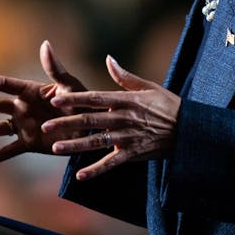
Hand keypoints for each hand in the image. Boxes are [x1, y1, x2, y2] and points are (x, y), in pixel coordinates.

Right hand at [0, 40, 86, 165]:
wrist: (91, 128)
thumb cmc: (82, 102)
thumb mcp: (70, 85)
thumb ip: (55, 68)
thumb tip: (45, 44)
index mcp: (29, 91)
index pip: (4, 85)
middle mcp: (22, 107)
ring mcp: (23, 126)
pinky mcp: (29, 143)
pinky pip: (9, 150)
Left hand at [43, 55, 180, 180]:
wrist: (188, 129)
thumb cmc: (166, 105)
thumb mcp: (148, 86)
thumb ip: (124, 76)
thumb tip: (109, 59)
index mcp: (126, 100)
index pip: (95, 98)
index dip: (74, 99)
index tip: (55, 100)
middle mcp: (124, 119)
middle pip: (90, 121)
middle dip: (67, 123)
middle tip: (46, 126)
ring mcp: (128, 137)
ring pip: (96, 142)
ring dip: (75, 146)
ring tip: (55, 148)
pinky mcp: (133, 153)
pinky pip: (111, 163)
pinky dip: (96, 170)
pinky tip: (81, 175)